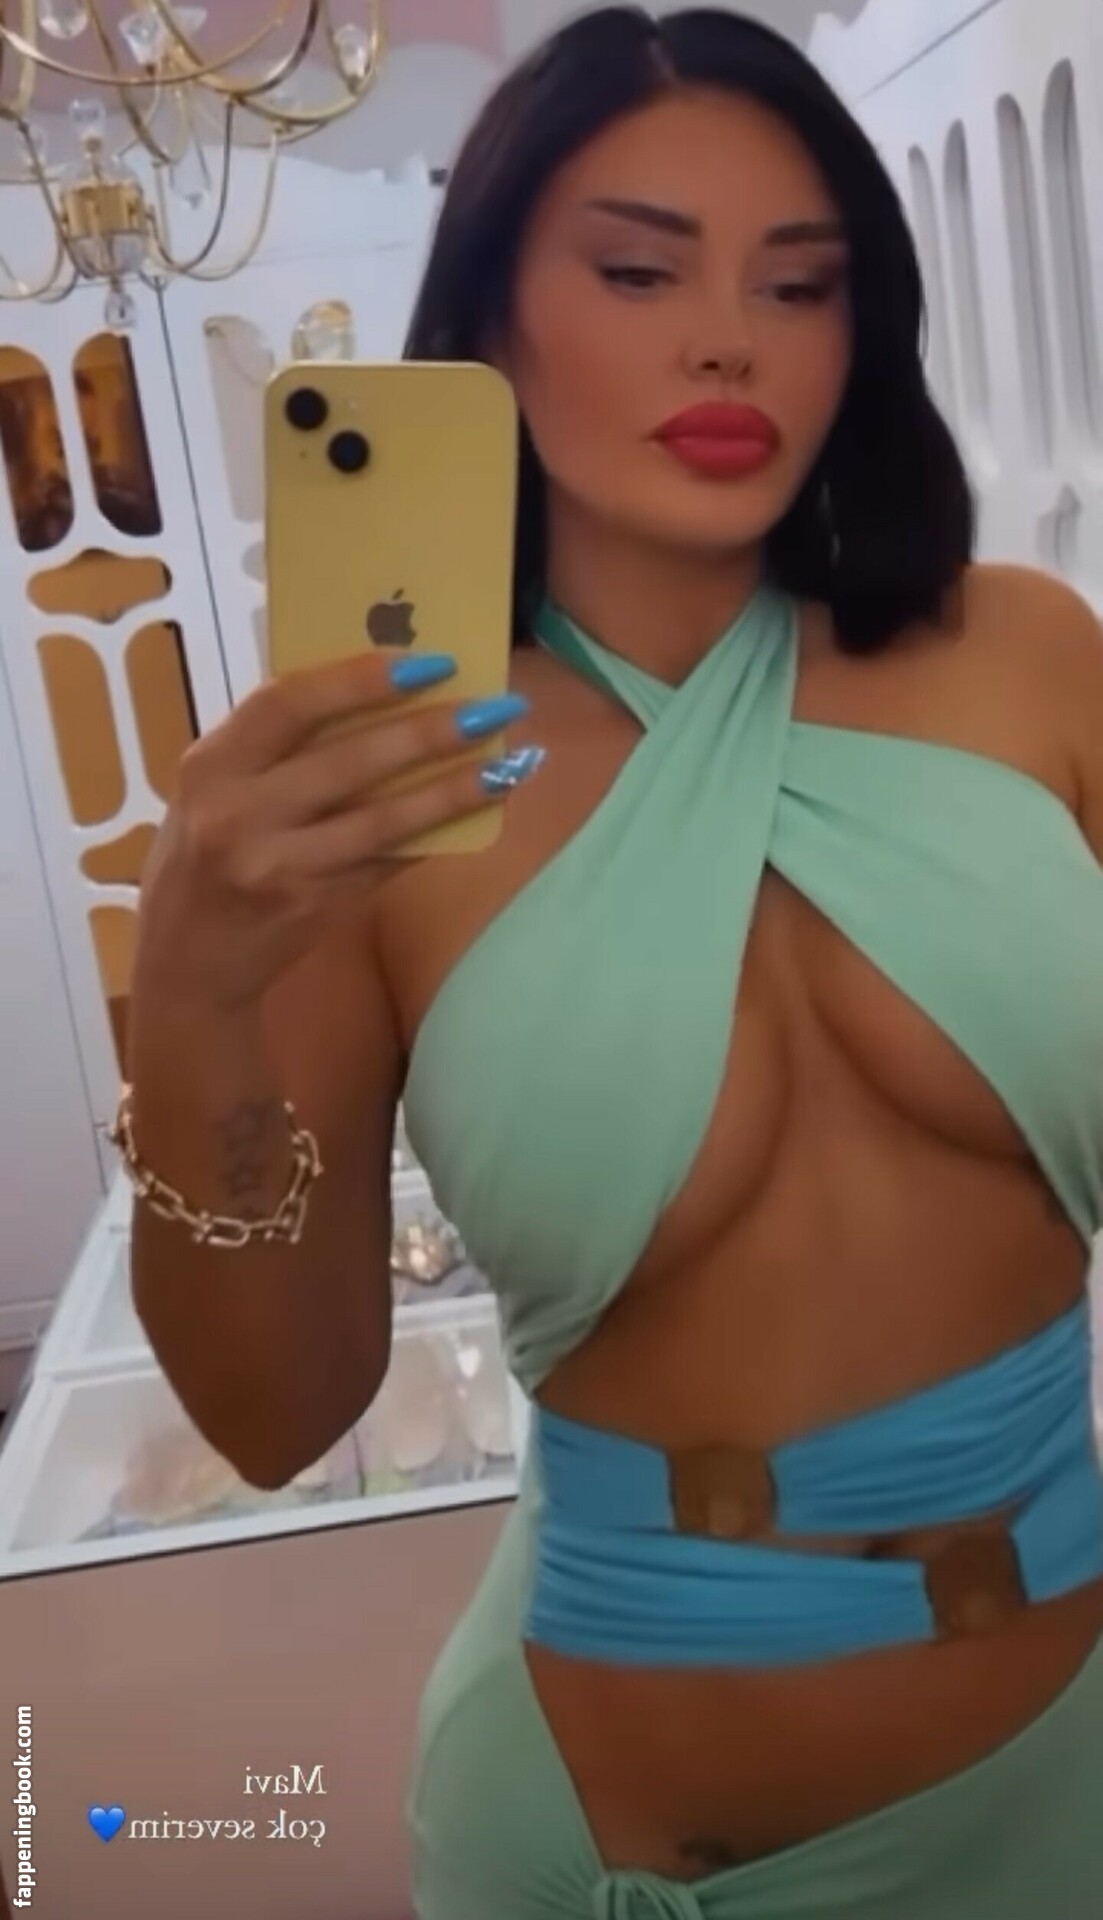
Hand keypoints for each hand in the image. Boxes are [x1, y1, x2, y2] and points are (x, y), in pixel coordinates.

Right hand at [133, 651, 540, 1012]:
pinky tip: (479, 813)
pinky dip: (435, 834)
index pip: (289, 704)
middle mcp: (240, 815)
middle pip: (350, 761)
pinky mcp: (316, 906)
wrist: (187, 965)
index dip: (360, 679)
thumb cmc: (200, 858)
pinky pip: (388, 860)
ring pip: (383, 820)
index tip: (428, 663)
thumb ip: (271, 747)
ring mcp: (281, 867)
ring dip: (454, 790)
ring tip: (509, 762)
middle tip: (495, 707)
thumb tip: (376, 691)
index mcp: (210, 766)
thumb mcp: (212, 791)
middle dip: (430, 732)